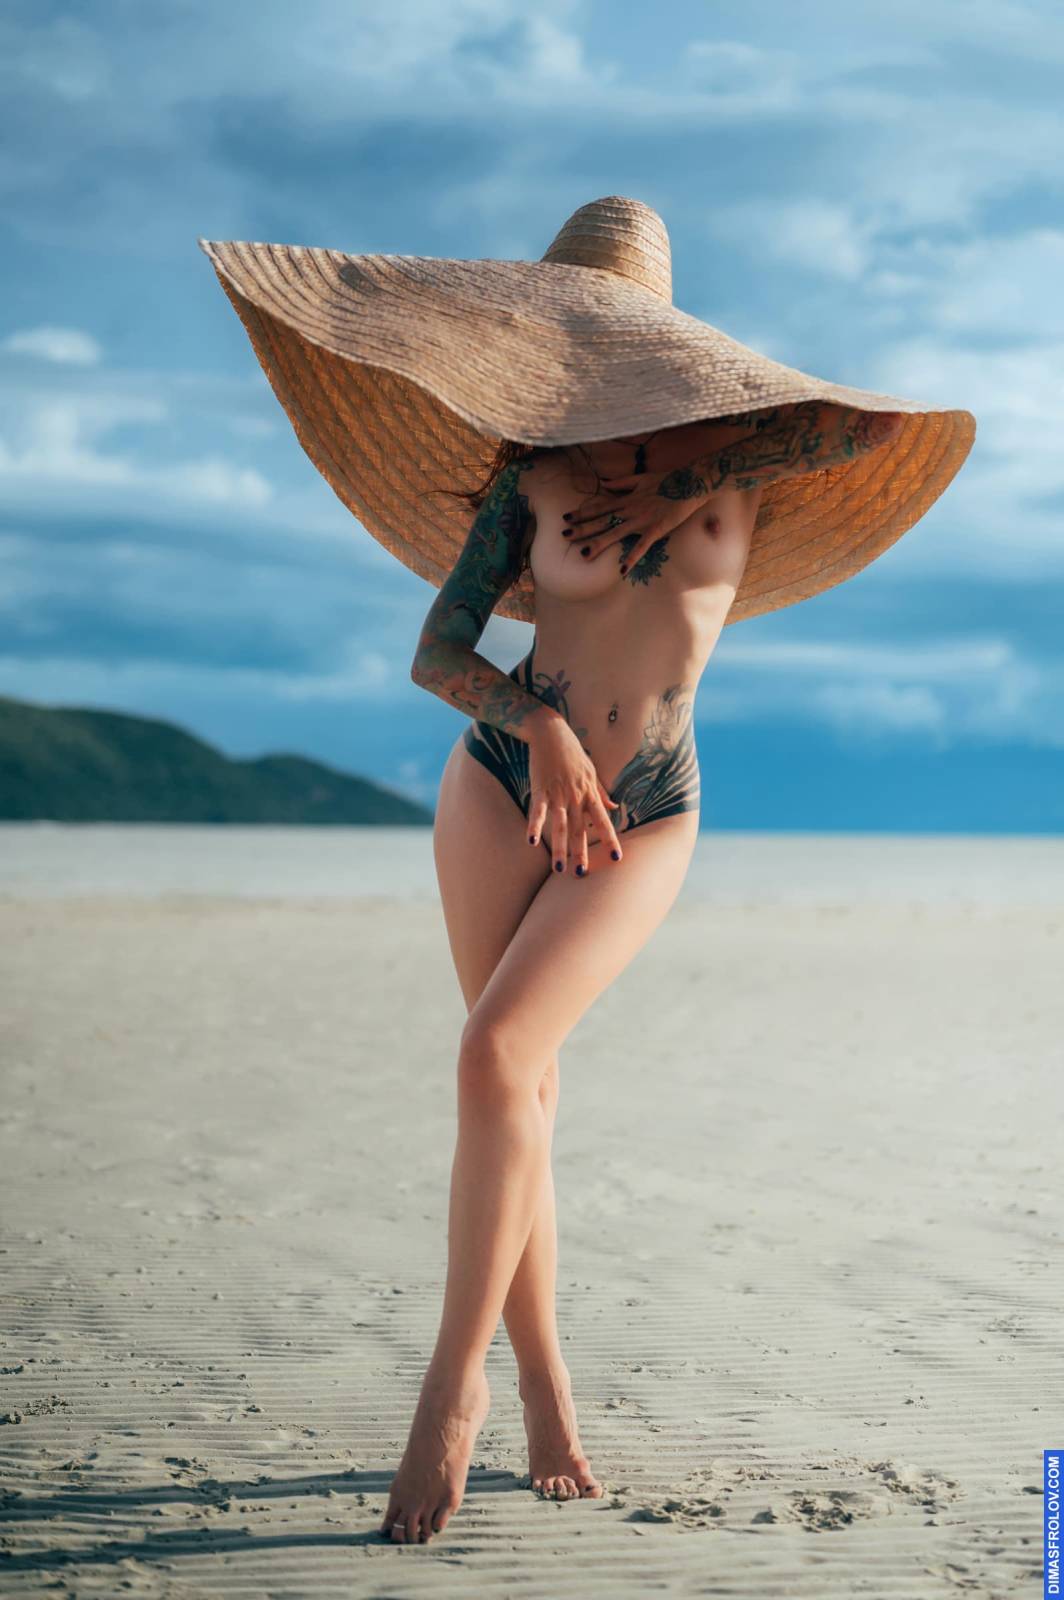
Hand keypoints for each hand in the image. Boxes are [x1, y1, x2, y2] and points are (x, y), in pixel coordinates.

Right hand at [526, 716, 623, 874]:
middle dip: (581, 852)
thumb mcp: (592, 771)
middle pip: (580, 829)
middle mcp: (576, 796)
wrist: (551, 731)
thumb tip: (614, 807)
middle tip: (582, 874)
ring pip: (560, 825)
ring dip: (559, 848)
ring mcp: (558, 793)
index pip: (603, 822)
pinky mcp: (540, 789)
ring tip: (559, 869)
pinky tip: (531, 842)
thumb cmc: (572, 751)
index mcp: (590, 793)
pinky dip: (535, 825)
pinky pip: (538, 811)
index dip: (610, 840)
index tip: (617, 859)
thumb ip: (601, 792)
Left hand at [561, 466, 714, 575]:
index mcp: (626, 499)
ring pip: (616, 533)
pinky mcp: (656, 529)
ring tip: (583, 554)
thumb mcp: (641, 478)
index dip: (582, 513)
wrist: (689, 483)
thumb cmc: (667, 480)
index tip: (567, 517)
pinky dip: (632, 557)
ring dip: (599, 544)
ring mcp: (642, 520)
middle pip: (602, 520)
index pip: (599, 507)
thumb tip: (604, 483)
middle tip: (564, 535)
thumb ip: (621, 483)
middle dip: (582, 528)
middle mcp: (630, 510)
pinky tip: (621, 569)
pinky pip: (641, 546)